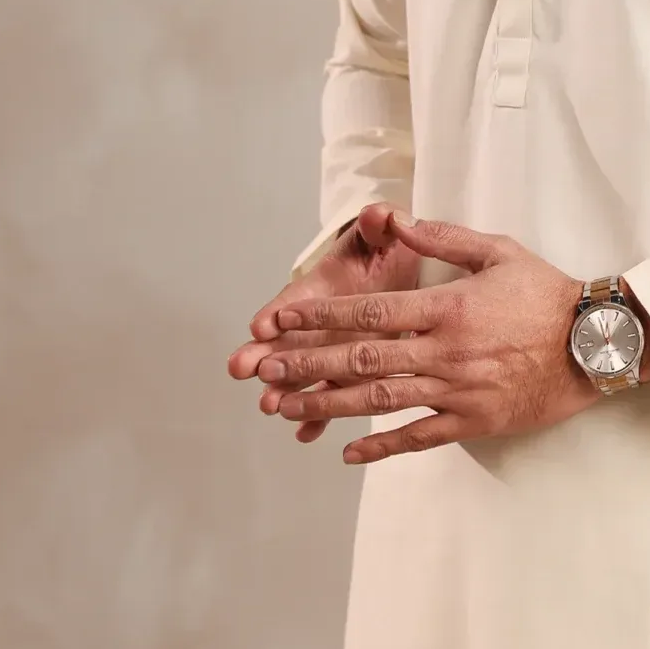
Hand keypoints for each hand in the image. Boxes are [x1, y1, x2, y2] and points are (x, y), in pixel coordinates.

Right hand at [228, 202, 420, 442]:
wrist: (405, 277)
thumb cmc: (384, 252)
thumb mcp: (381, 236)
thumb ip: (378, 226)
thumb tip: (376, 214)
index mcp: (320, 290)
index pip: (294, 302)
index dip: (276, 312)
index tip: (260, 325)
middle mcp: (317, 325)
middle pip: (284, 343)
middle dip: (263, 356)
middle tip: (244, 370)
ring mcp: (331, 352)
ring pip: (302, 376)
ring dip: (285, 391)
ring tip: (271, 406)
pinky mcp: (348, 374)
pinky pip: (331, 399)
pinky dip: (318, 417)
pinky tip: (306, 433)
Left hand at [247, 214, 596, 462]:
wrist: (595, 344)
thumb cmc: (547, 293)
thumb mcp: (498, 251)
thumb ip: (445, 237)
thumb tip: (400, 221)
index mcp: (447, 307)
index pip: (370, 312)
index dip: (321, 316)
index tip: (283, 319)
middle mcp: (445, 351)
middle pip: (362, 358)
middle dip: (308, 363)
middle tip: (264, 369)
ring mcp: (457, 390)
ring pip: (380, 399)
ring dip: (329, 404)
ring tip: (286, 408)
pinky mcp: (472, 421)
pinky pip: (418, 437)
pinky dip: (381, 446)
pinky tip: (347, 450)